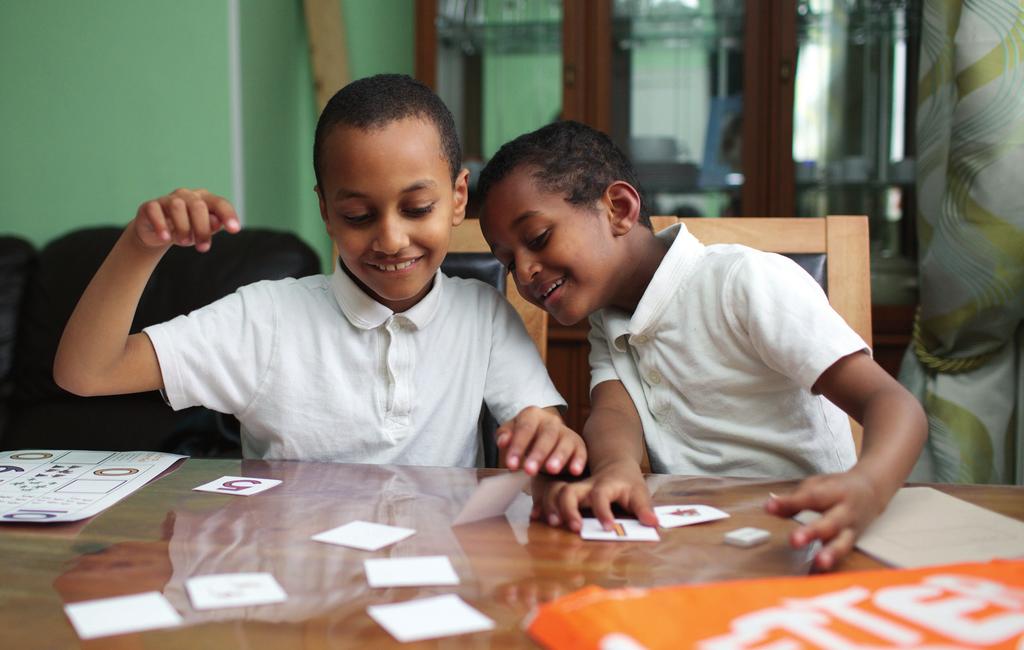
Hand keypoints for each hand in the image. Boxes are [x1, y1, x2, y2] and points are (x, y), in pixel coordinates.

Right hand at [132, 188, 240, 251]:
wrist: (158, 235)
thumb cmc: (186, 230)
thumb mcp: (202, 231)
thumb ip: (211, 226)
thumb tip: (217, 222)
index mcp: (204, 199)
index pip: (219, 203)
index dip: (228, 215)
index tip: (235, 230)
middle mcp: (186, 195)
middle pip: (198, 206)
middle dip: (202, 228)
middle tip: (203, 248)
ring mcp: (167, 199)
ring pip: (178, 206)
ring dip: (183, 227)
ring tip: (184, 242)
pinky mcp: (150, 206)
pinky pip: (155, 211)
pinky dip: (161, 225)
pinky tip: (165, 237)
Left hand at [496, 406, 585, 476]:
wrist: (545, 434)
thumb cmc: (527, 436)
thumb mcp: (512, 432)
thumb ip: (505, 435)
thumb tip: (502, 442)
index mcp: (532, 415)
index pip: (525, 428)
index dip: (518, 446)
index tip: (511, 465)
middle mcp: (551, 421)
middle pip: (546, 435)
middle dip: (538, 454)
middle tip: (530, 470)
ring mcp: (566, 432)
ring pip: (564, 443)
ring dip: (558, 457)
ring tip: (551, 470)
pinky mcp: (578, 444)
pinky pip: (580, 451)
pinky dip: (578, 461)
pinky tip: (574, 471)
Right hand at [530, 460, 656, 532]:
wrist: (613, 463)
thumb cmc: (627, 482)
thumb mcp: (639, 492)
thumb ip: (644, 508)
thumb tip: (653, 524)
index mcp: (605, 485)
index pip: (601, 495)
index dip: (603, 511)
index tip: (607, 527)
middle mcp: (585, 486)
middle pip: (569, 492)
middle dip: (568, 510)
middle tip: (574, 528)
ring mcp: (572, 488)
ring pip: (553, 493)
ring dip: (551, 508)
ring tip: (553, 524)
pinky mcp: (563, 493)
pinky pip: (546, 497)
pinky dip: (540, 507)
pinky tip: (536, 518)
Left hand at [765, 470, 881, 570]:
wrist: (872, 491)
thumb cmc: (838, 488)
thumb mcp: (817, 485)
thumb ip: (795, 499)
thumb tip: (770, 508)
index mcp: (835, 492)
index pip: (811, 497)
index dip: (790, 503)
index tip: (769, 507)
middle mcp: (846, 512)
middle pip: (830, 523)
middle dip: (812, 532)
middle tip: (795, 541)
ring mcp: (851, 530)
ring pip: (843, 543)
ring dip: (830, 554)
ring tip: (819, 563)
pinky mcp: (853, 543)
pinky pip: (843, 556)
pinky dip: (830, 568)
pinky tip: (815, 576)